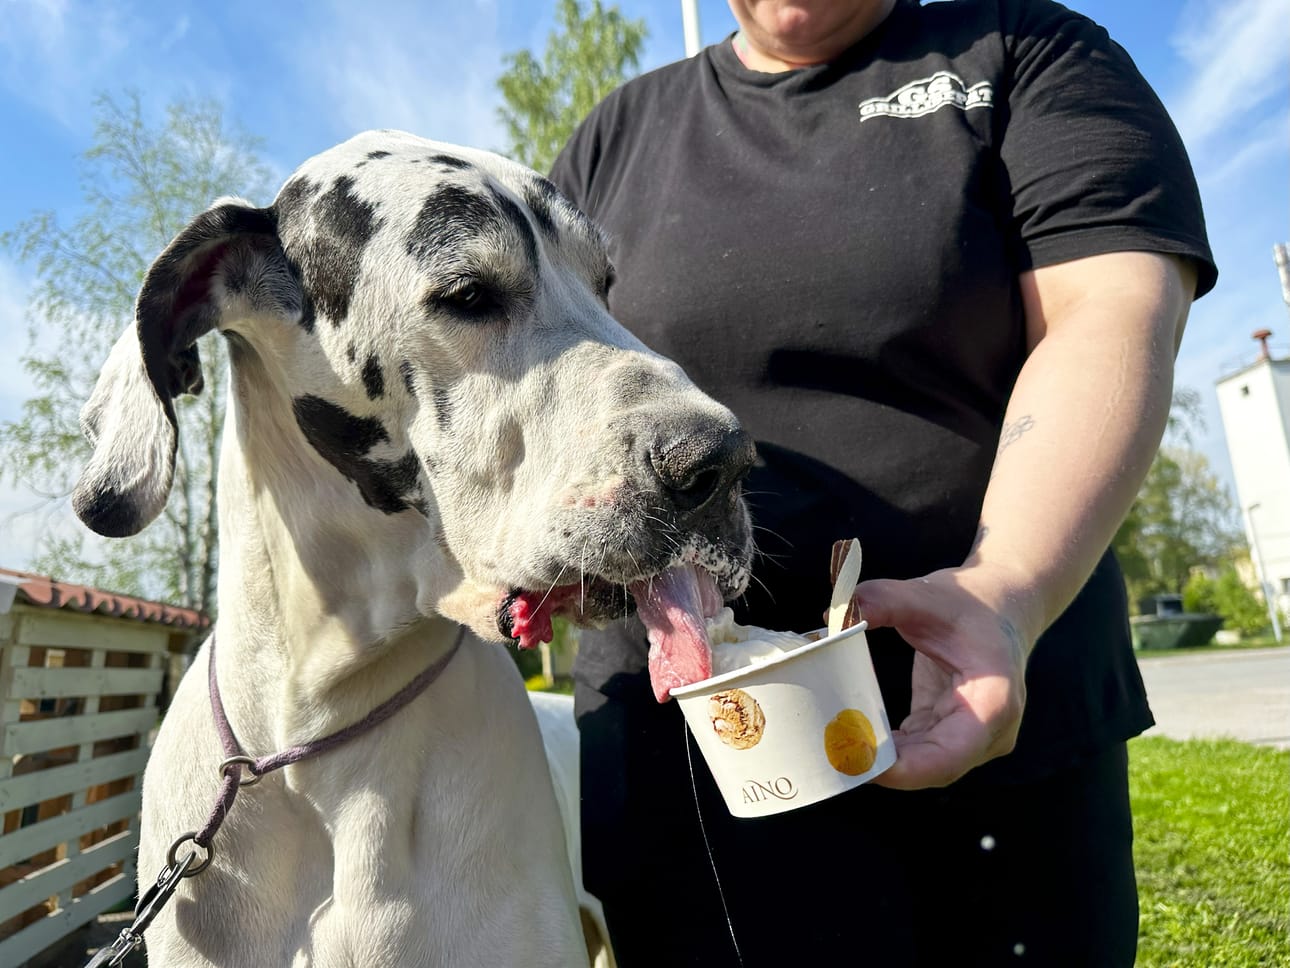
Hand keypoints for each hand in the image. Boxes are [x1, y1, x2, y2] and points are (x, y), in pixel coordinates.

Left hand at [854, 565, 1032, 788]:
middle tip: (834, 755)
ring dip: (882, 761)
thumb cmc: (971, 604)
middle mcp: (990, 729)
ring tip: (835, 748)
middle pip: (934, 767)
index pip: (951, 754)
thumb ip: (883, 600)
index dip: (906, 769)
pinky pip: (918, 752)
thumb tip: (835, 615)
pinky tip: (853, 738)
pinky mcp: (950, 732)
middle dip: (884, 768)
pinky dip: (887, 749)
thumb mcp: (928, 596)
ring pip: (924, 765)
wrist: (1000, 607)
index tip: (862, 763)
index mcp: (993, 700)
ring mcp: (973, 737)